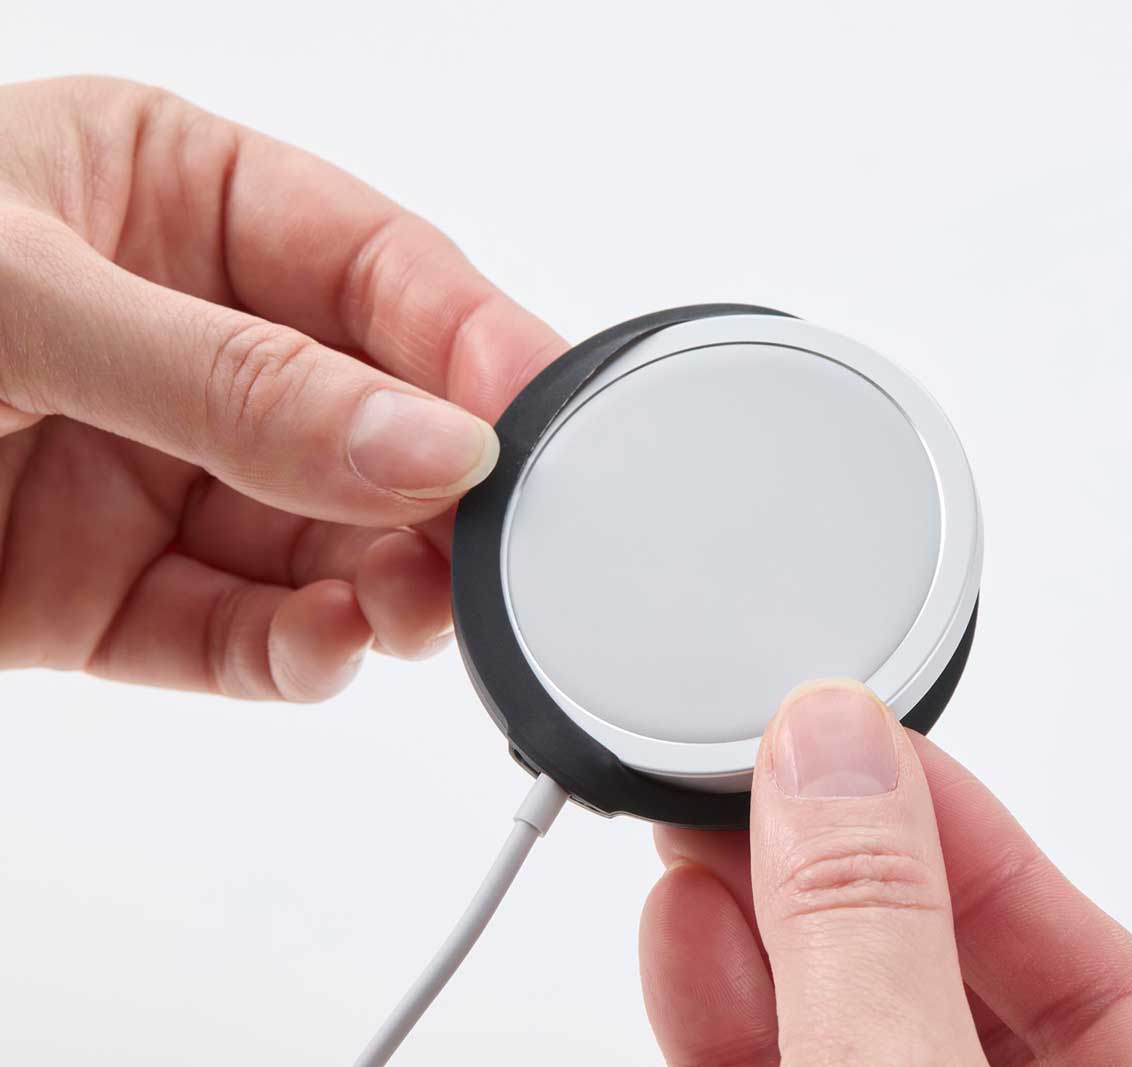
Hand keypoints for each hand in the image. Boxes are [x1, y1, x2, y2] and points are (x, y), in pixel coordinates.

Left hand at [0, 77, 563, 697]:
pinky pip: (237, 629)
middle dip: (436, 485)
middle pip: (374, 416)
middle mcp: (184, 337)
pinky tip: (321, 649)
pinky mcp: (107, 591)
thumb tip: (427, 443)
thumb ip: (233, 378)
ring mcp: (154, 468)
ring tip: (402, 611)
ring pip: (325, 536)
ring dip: (381, 582)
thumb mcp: (16, 297)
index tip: (537, 414)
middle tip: (480, 542)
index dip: (471, 340)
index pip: (378, 268)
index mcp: (174, 200)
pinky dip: (292, 652)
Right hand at [639, 681, 1131, 1064]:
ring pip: (850, 1017)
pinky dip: (722, 1005)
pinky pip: (777, 1063)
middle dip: (844, 864)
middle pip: (957, 976)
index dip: (972, 831)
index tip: (857, 743)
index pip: (1099, 959)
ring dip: (768, 921)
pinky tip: (687, 931)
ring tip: (705, 828)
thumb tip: (838, 760)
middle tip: (760, 766)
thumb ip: (879, 940)